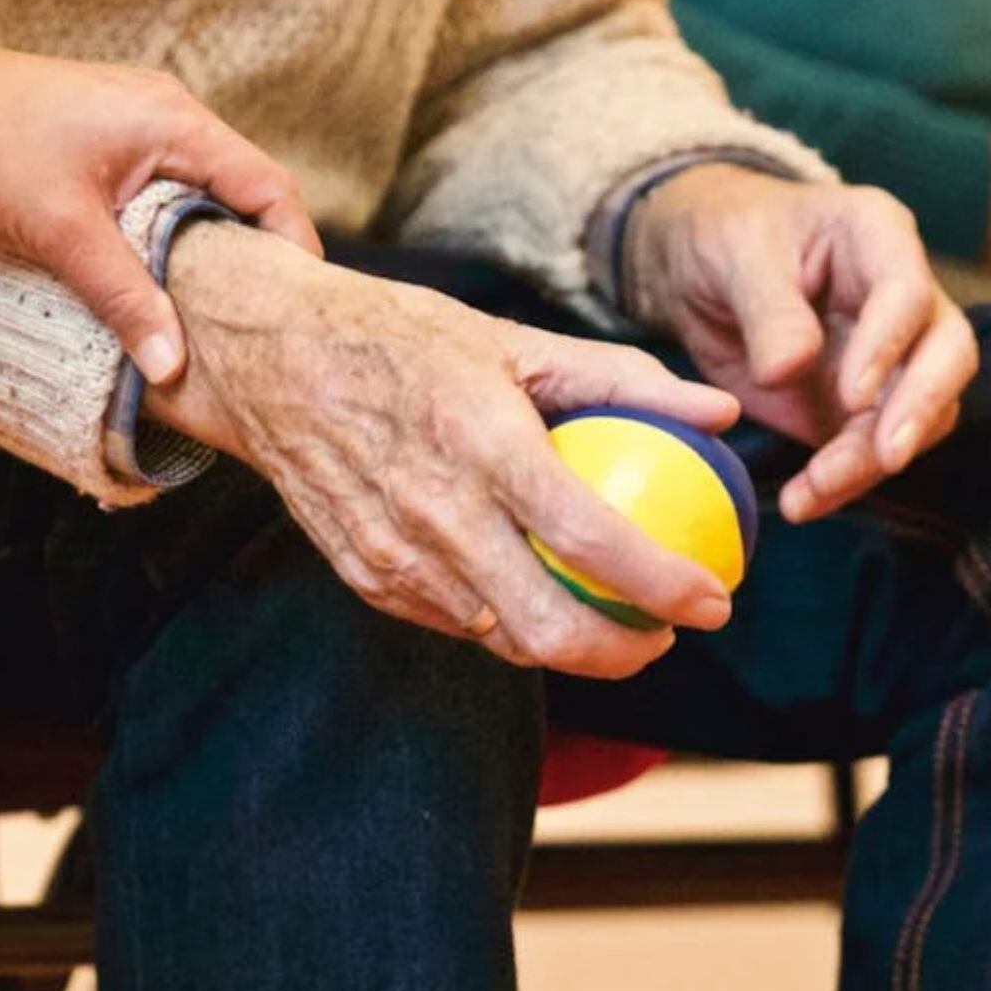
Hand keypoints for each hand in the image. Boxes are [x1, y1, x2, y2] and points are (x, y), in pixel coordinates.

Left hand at [0, 44, 321, 383]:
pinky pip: (165, 185)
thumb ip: (126, 299)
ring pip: (201, 190)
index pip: (269, 187)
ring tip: (211, 310)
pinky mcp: (109, 133)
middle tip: (259, 323)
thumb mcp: (63, 234)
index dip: (294, 249)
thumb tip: (173, 367)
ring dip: (208, 245)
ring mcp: (139, 119)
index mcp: (177, 123)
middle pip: (244, 189)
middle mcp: (170, 113)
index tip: (296, 309)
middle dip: (256, 255)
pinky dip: (172, 229)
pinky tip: (155, 274)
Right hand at [144, 222, 742, 679]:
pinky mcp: (366, 577)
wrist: (270, 358)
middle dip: (627, 652)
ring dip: (570, 646)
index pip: (592, 539)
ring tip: (612, 620)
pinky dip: (505, 622)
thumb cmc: (401, 337)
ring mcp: (394, 555)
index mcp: (482, 442)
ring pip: (503, 639)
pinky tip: (534, 596)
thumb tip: (720, 411)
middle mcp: (436, 512)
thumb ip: (622, 378)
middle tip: (666, 632)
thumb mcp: (512, 338)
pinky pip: (455, 623)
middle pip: (549, 629)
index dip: (666, 585)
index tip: (714, 599)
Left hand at [628, 165, 978, 524]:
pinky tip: (804, 501)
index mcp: (877, 235)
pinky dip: (844, 481)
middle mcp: (903, 296)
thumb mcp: (735, 255)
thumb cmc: (724, 236)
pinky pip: (873, 449)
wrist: (698, 269)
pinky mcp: (864, 405)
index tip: (852, 393)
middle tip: (886, 457)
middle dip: (920, 409)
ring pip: (920, 414)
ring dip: (873, 460)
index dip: (889, 344)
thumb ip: (768, 309)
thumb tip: (789, 370)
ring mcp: (893, 354)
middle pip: (947, 354)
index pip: (908, 290)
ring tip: (814, 490)